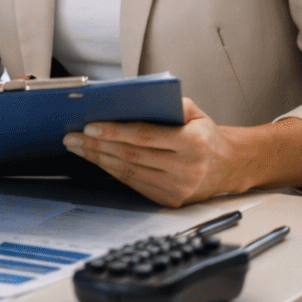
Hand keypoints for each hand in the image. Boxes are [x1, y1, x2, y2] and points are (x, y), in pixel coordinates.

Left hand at [63, 98, 237, 206]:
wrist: (229, 166)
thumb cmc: (205, 134)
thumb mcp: (194, 112)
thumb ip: (168, 103)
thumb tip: (130, 100)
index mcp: (193, 143)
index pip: (144, 136)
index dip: (114, 131)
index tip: (89, 127)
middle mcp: (186, 168)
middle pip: (131, 155)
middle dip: (96, 146)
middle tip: (72, 137)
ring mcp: (178, 188)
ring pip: (128, 172)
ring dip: (98, 159)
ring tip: (78, 148)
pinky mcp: (170, 201)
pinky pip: (134, 184)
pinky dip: (111, 171)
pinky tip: (97, 160)